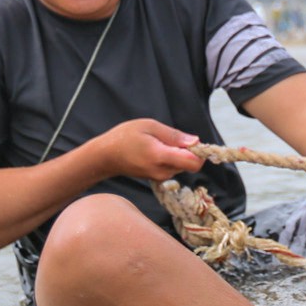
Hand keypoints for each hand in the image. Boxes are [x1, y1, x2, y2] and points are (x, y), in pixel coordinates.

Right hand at [90, 118, 204, 183]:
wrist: (106, 156)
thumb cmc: (124, 137)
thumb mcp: (149, 126)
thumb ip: (173, 135)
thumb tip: (195, 141)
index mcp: (160, 156)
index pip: (193, 162)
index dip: (200, 152)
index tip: (194, 141)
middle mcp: (162, 171)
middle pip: (190, 164)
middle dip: (188, 151)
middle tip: (171, 138)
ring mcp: (160, 177)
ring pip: (182, 166)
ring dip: (179, 154)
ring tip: (159, 143)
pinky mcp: (158, 178)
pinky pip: (173, 168)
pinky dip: (171, 159)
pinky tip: (156, 150)